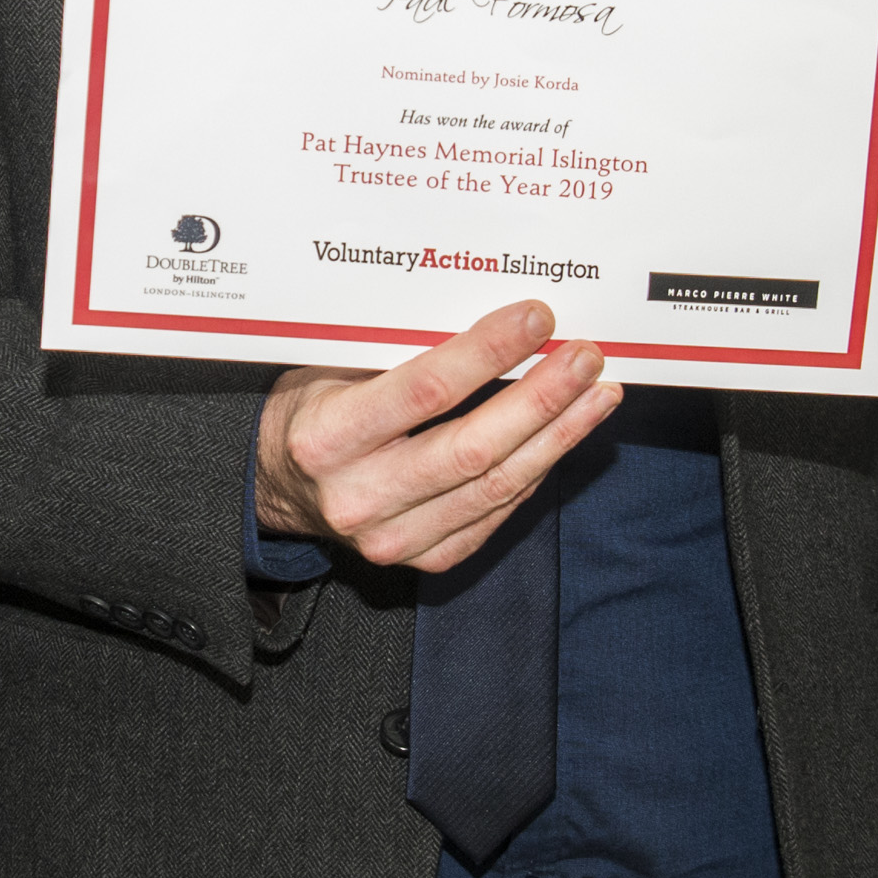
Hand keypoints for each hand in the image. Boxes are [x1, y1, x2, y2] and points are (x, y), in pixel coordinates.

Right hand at [255, 304, 619, 573]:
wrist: (280, 482)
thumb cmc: (315, 405)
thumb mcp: (334, 364)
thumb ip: (402, 351)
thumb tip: (498, 321)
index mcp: (328, 438)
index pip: (425, 391)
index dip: (489, 353)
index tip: (539, 319)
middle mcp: (358, 497)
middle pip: (473, 448)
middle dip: (543, 399)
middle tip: (586, 357)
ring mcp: (393, 539)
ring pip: (496, 486)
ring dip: (558, 435)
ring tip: (597, 393)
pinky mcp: (424, 559)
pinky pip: (496, 512)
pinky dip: (536, 469)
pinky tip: (563, 433)